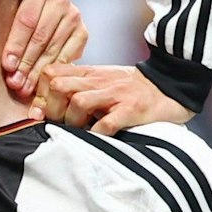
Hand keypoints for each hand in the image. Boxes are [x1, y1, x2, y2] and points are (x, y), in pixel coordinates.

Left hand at [3, 0, 87, 105]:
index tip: (6, 66)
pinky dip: (53, 72)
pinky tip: (41, 85)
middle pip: (40, 37)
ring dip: (37, 72)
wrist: (43, 17)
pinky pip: (67, 56)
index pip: (26, 20)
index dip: (16, 45)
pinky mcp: (83, 32)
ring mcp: (73, 15)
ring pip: (52, 49)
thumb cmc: (14, 16)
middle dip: (25, 63)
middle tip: (14, 83)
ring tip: (23, 88)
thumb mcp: (7, 12)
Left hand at [38, 64, 193, 134]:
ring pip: (78, 102)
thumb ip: (77, 86)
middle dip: (51, 107)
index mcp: (88, 73)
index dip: (40, 92)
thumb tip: (45, 104)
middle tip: (59, 123)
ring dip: (72, 120)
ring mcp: (115, 95)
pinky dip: (97, 133)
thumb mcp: (101, 80)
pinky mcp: (132, 110)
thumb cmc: (131, 87)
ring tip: (78, 130)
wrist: (171, 84)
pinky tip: (96, 138)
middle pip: (58, 86)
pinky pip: (107, 123)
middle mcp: (98, 81)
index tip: (41, 110)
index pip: (50, 73)